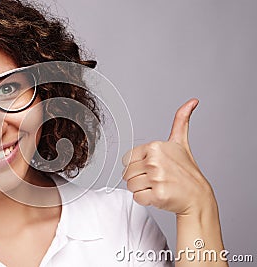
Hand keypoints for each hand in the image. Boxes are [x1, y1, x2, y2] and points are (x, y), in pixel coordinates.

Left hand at [122, 99, 215, 214]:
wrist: (198, 196)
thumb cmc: (186, 171)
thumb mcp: (181, 143)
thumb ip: (181, 121)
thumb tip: (192, 101)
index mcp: (155, 147)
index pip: (127, 159)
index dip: (137, 166)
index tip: (152, 167)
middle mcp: (154, 161)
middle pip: (126, 173)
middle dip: (138, 178)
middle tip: (155, 179)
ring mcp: (156, 178)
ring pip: (130, 186)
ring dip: (141, 189)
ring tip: (157, 186)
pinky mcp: (157, 195)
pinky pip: (137, 198)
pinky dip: (146, 199)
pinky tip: (158, 195)